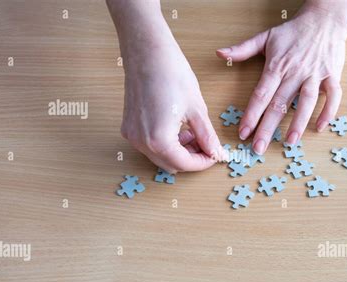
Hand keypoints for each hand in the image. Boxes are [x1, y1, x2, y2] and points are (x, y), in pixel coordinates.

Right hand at [108, 0, 223, 172]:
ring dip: (179, 152)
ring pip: (159, 157)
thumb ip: (207, 137)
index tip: (215, 156)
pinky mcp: (128, 127)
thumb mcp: (197, 109)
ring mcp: (132, 135)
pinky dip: (165, 144)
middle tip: (207, 145)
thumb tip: (218, 153)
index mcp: (159, 140)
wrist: (147, 51)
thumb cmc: (172, 74)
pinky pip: (149, 145)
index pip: (185, 164)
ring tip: (194, 133)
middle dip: (191, 158)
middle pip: (171, 164)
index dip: (203, 162)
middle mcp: (141, 142)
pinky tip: (177, 127)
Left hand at [216, 0, 346, 154]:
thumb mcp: (265, 37)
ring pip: (307, 101)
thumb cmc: (294, 30)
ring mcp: (315, 74)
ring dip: (298, 122)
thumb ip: (242, 49)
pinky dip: (329, 111)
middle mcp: (296, 72)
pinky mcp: (333, 75)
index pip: (261, 94)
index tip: (243, 132)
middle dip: (268, 128)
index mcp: (277, 66)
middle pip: (279, 103)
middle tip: (259, 148)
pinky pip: (333, 95)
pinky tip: (320, 127)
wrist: (324, 18)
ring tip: (290, 141)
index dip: (251, 115)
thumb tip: (219, 53)